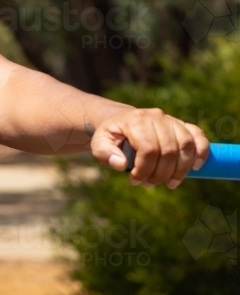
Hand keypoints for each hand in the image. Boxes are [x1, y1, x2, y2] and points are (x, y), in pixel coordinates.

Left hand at [91, 108, 209, 188]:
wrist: (122, 122)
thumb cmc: (112, 136)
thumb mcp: (100, 143)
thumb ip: (104, 153)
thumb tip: (121, 165)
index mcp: (135, 121)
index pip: (148, 149)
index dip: (145, 169)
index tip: (135, 180)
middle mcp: (156, 117)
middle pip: (168, 150)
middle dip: (161, 173)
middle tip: (150, 183)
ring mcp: (171, 120)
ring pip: (185, 145)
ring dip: (180, 169)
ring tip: (170, 183)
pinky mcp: (182, 125)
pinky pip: (198, 136)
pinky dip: (201, 152)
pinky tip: (196, 167)